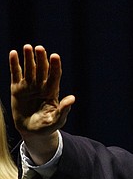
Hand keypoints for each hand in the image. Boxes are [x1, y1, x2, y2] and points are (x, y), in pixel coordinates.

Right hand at [9, 44, 73, 161]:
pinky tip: (13, 53)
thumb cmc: (47, 126)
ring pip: (29, 69)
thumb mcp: (56, 120)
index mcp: (52, 92)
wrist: (31, 131)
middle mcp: (41, 86)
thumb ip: (63, 110)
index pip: (54, 76)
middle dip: (41, 59)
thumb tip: (72, 98)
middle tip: (40, 48)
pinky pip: (15, 74)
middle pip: (42, 69)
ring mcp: (29, 86)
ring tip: (27, 46)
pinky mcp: (17, 88)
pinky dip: (14, 64)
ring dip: (28, 58)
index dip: (55, 66)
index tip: (55, 56)